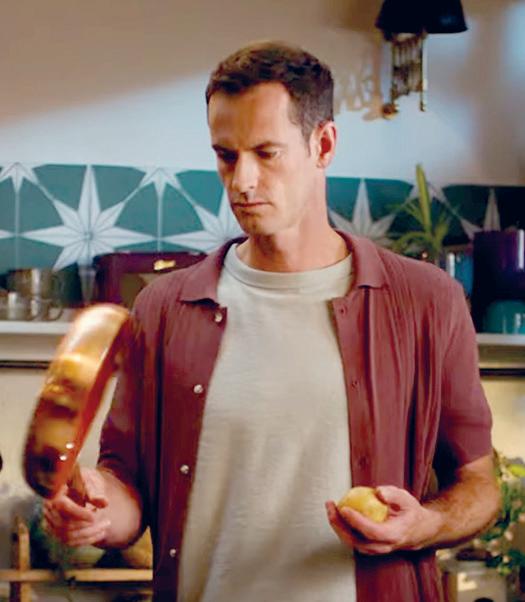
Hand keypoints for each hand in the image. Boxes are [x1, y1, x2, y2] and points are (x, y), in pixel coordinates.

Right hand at [43, 468, 110, 547]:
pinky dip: (84, 540)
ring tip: (105, 528)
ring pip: (66, 536)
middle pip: (65, 525)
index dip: (79, 513)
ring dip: (88, 535)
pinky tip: (99, 534)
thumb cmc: (82, 480)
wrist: (75, 483)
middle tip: (107, 522)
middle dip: (88, 527)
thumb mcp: (89, 480)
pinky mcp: (55, 531)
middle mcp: (48, 509)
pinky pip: (68, 541)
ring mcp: (49, 522)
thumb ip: (95, 492)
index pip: (64, 507)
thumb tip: (105, 503)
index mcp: (54, 492)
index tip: (95, 515)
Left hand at [325, 486, 441, 554]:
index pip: (372, 532)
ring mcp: (376, 549)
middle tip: (331, 507)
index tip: (344, 509)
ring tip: (330, 507)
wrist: (418, 530)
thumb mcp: (406, 499)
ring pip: (352, 543)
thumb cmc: (410, 512)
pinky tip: (336, 512)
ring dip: (337, 526)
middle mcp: (384, 546)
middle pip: (357, 541)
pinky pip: (352, 539)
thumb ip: (393, 494)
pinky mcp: (369, 546)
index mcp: (394, 535)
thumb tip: (378, 492)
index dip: (356, 522)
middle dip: (340, 526)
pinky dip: (342, 527)